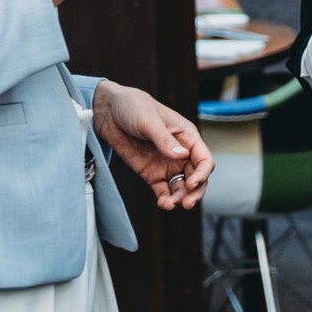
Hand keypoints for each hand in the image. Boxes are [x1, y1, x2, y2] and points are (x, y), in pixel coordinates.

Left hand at [91, 81, 211, 210]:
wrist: (108, 111)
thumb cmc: (134, 107)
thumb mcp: (150, 120)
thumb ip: (165, 140)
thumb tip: (182, 156)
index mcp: (187, 137)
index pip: (203, 160)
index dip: (202, 174)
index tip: (191, 184)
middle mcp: (181, 153)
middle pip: (196, 177)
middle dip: (194, 192)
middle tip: (186, 204)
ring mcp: (166, 164)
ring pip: (181, 187)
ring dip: (179, 198)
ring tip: (170, 205)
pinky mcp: (151, 173)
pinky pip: (163, 190)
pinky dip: (165, 199)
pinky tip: (163, 204)